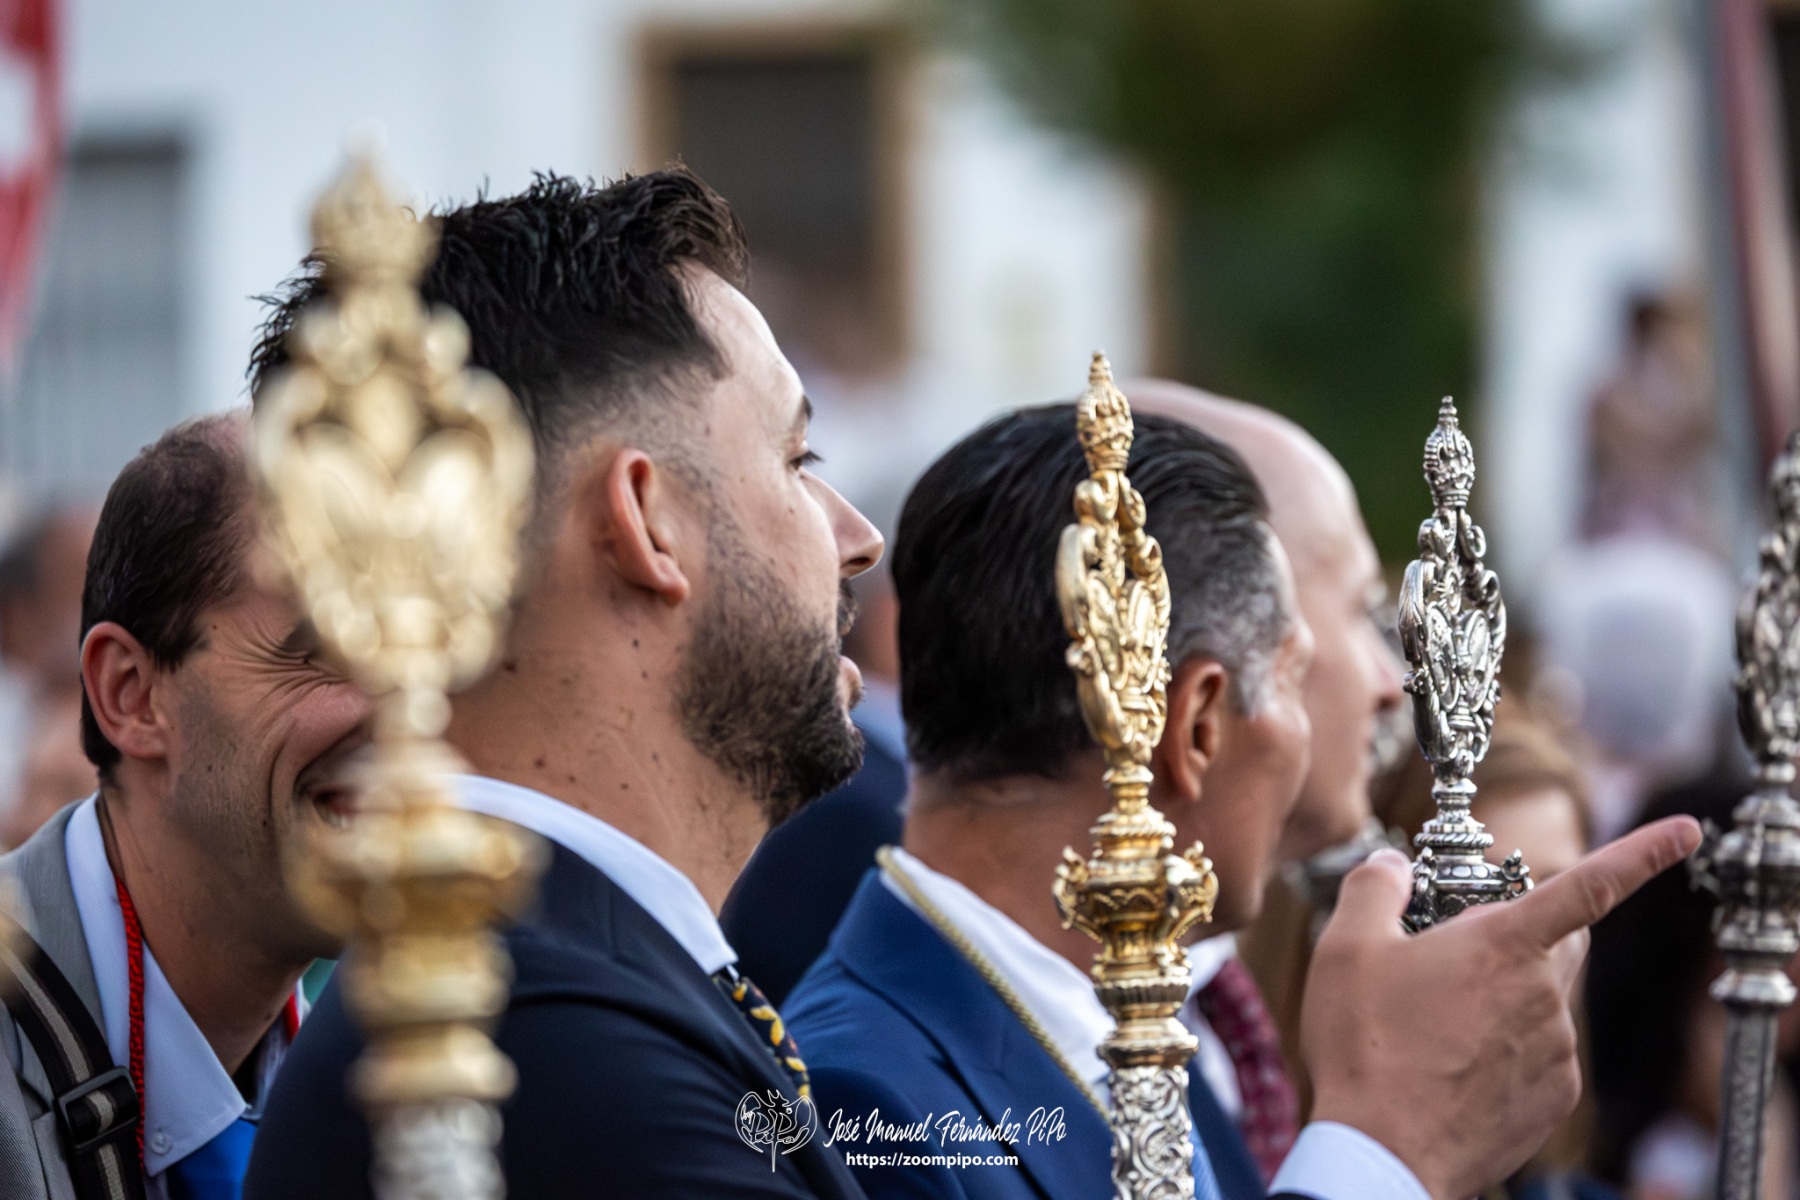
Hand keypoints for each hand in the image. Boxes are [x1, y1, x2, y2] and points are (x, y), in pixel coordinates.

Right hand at [1303, 816, 1702, 1199]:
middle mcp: (1544, 993)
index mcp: (1504, 944)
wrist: (1383, 1152)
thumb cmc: (1365, 1046)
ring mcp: (1556, 1050)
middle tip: (1457, 950)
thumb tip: (1391, 865)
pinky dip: (1508, 1047)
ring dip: (1507, 995)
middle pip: (1561, 939)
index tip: (1687, 831)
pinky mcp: (1554, 1097)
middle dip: (1524, 932)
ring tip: (1438, 1023)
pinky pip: (1542, 1052)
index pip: (1590, 884)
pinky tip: (1455, 1062)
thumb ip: (1376, 886)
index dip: (1645, 852)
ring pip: (1545, 999)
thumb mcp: (1345, 947)